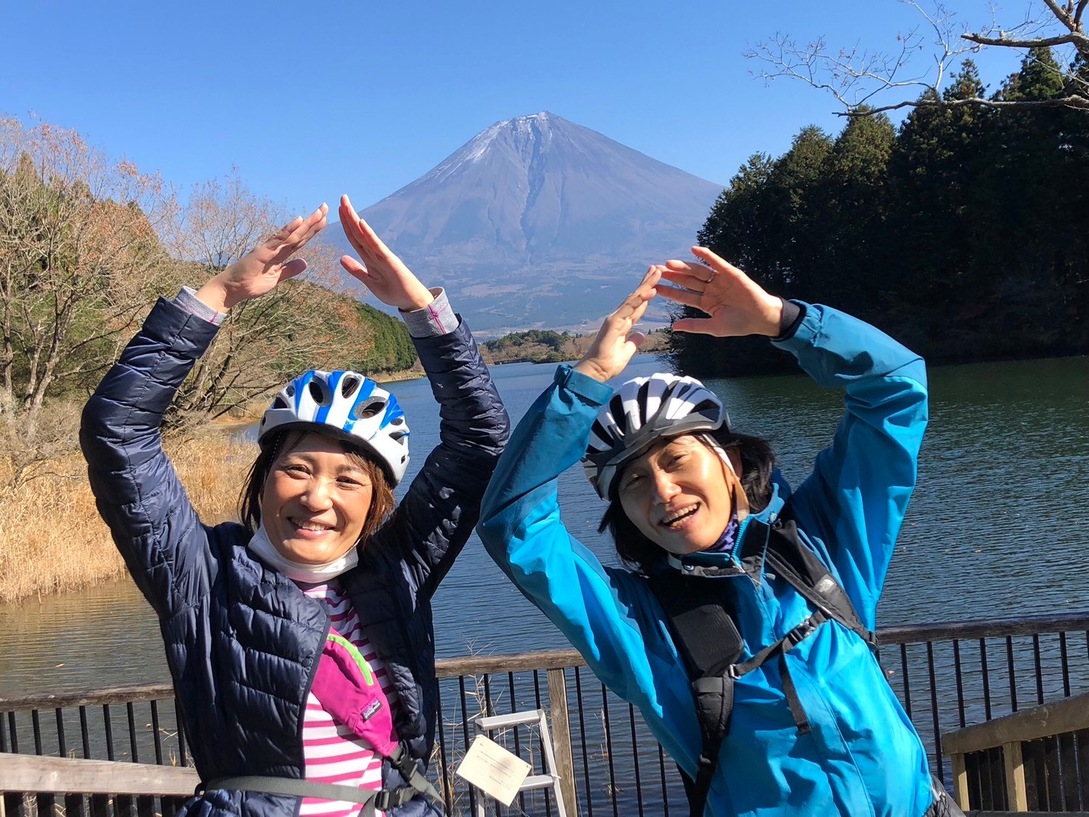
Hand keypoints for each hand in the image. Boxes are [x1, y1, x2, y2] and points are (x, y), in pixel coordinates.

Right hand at [194, 204, 327, 311]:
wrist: (234, 288)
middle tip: (326, 207)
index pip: (300, 240)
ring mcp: (270, 248)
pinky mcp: (263, 251)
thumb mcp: (277, 278)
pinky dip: (289, 230)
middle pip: (299, 233)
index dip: (312, 230)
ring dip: (306, 224)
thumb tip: (305, 263)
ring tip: (319, 213)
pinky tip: (299, 220)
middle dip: (313, 222)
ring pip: (293, 234)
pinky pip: (278, 240)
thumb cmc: (252, 282)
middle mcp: (277, 247)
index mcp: (281, 253)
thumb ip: (290, 269)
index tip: (324, 220)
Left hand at [338, 195, 433, 310]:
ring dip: (355, 220)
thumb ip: (356, 270)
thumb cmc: (394, 292)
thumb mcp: (369, 282)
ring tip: (347, 205)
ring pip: (365, 235)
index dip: (346, 224)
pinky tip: (361, 223)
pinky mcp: (390, 260)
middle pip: (358, 232)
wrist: (411, 301)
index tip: (338, 210)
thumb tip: (341, 258)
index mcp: (369, 258)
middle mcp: (375, 253)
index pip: (355, 238)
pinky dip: (369, 234)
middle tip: (342, 197)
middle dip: (349, 215)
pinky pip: (377, 246)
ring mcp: (383, 255)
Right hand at [573, 266, 660, 382]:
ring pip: (634, 298)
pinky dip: (640, 299)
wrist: (596, 371)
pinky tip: (651, 290)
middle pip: (636, 298)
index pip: (638, 306)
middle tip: (657, 269)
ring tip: (656, 272)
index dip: (647, 295)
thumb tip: (641, 334)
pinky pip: (630, 308)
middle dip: (647, 283)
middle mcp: (619, 318)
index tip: (656, 284)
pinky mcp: (614, 322)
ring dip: (646, 285)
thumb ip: (634, 341)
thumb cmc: (608, 364)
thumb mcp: (627, 351)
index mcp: (623, 324)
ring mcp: (616, 318)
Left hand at [655, 247, 782, 337]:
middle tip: (655, 271)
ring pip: (698, 271)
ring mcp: (719, 280)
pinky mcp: (730, 273)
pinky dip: (706, 255)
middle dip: (672, 276)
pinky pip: (716, 262)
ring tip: (668, 263)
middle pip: (687, 281)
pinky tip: (695, 250)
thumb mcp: (713, 327)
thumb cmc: (739, 324)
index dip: (669, 291)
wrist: (761, 318)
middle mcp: (710, 289)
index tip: (653, 288)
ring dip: (683, 267)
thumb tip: (673, 327)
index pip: (683, 295)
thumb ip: (694, 325)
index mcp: (705, 302)